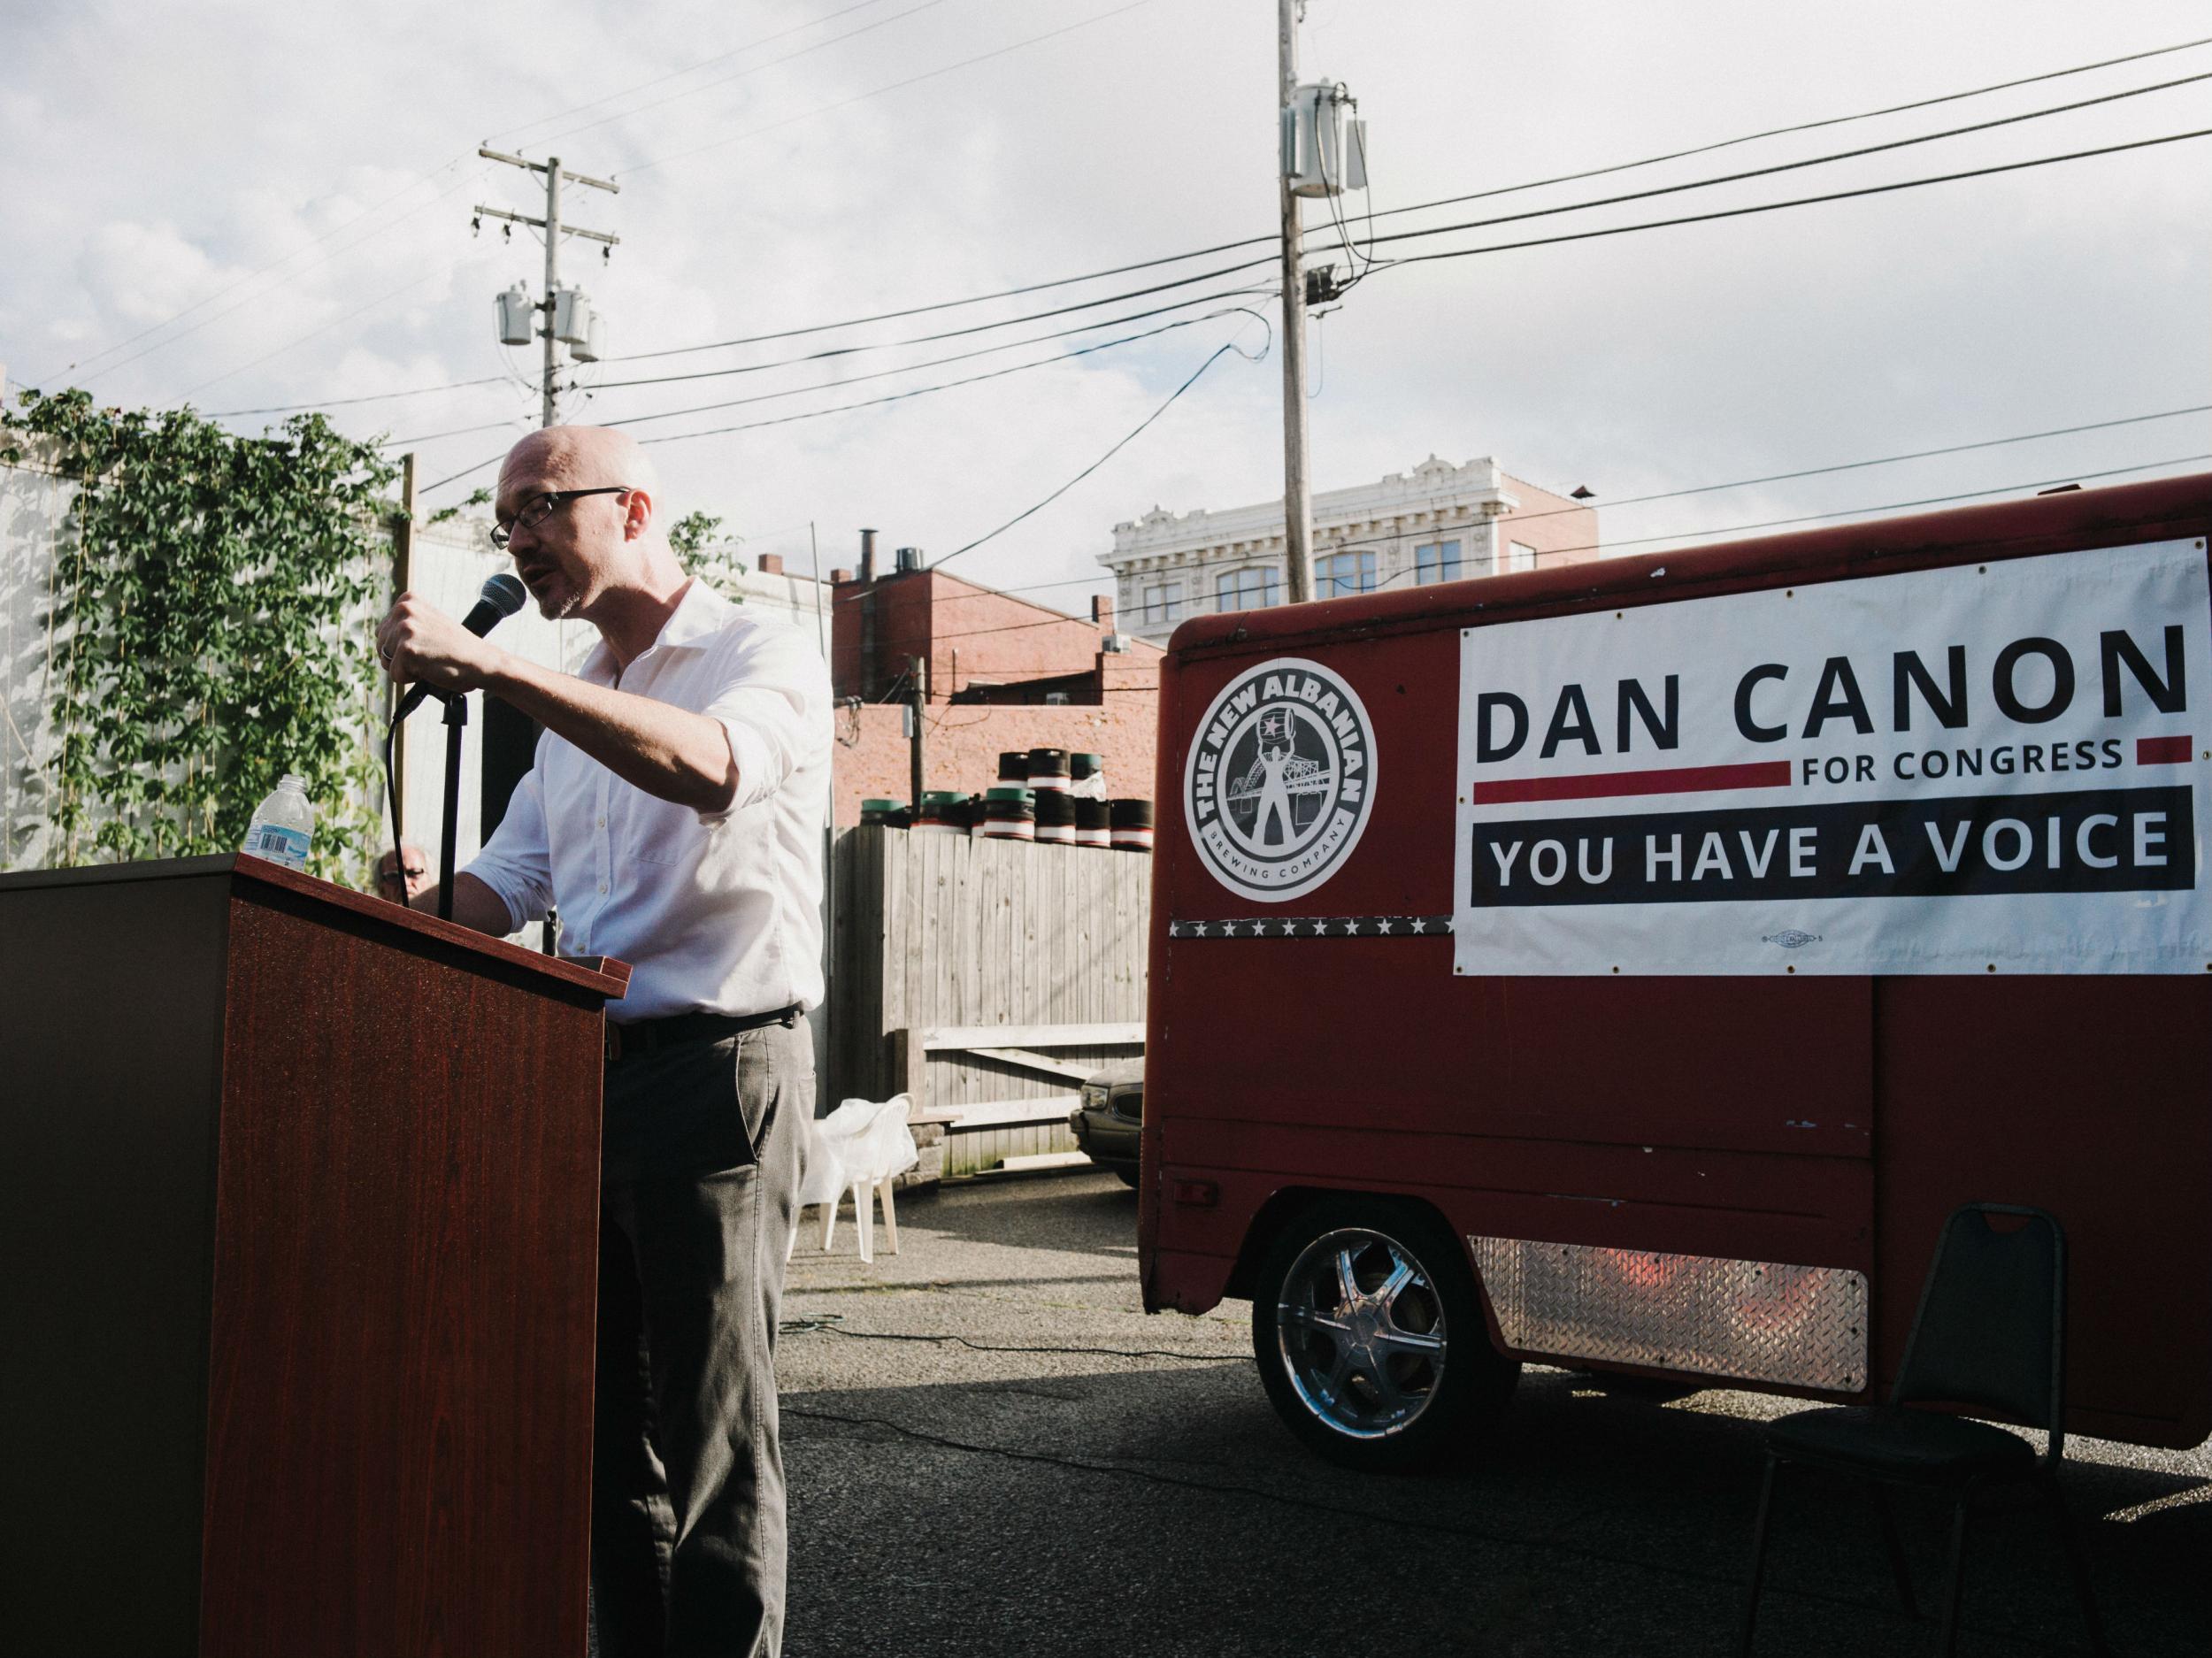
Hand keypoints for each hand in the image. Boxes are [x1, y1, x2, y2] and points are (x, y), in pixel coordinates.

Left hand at [375, 593, 501, 696]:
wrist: (481, 661)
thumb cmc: (457, 648)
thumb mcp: (427, 623)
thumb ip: (404, 624)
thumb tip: (379, 639)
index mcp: (407, 600)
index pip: (384, 632)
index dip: (402, 644)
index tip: (426, 643)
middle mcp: (404, 610)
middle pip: (381, 646)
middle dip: (401, 657)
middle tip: (429, 653)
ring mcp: (405, 629)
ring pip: (386, 661)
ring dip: (407, 667)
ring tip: (430, 659)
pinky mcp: (407, 650)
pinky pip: (396, 675)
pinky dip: (411, 679)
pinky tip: (430, 668)